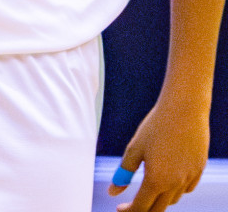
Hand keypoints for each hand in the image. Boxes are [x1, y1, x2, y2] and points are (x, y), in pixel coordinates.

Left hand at [108, 95, 208, 211]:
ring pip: (173, 199)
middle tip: (131, 206)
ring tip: (148, 193)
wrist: (184, 110)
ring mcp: (190, 178)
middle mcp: (175, 183)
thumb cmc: (155, 127)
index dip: (129, 210)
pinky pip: (187, 189)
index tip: (119, 209)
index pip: (142, 207)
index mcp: (156, 180)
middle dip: (144, 210)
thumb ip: (124, 172)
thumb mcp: (134, 149)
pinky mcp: (199, 169)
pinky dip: (176, 191)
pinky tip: (168, 183)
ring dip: (160, 200)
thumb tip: (112, 192)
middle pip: (159, 209)